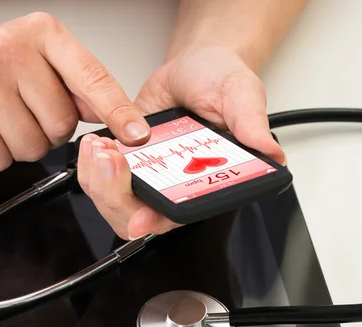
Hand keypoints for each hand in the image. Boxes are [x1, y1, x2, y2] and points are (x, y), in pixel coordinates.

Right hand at [0, 12, 149, 170]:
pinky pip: (0, 158)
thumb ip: (76, 84)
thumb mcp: (37, 56)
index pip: (92, 77)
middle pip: (61, 125)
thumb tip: (110, 115)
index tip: (137, 135)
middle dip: (50, 131)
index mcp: (42, 34)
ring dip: (23, 145)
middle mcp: (13, 51)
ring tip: (4, 118)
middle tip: (26, 111)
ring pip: (32, 148)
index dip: (118, 111)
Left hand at [78, 46, 283, 239]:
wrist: (193, 67)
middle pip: (135, 217)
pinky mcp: (126, 163)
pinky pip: (99, 178)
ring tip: (99, 147)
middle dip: (115, 195)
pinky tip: (94, 144)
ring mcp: (146, 176)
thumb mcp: (240, 93)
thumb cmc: (219, 83)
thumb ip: (251, 122)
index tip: (140, 218)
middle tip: (111, 159)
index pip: (180, 216)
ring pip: (112, 202)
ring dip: (98, 180)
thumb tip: (271, 152)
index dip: (157, 223)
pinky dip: (90, 165)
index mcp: (206, 182)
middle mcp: (174, 186)